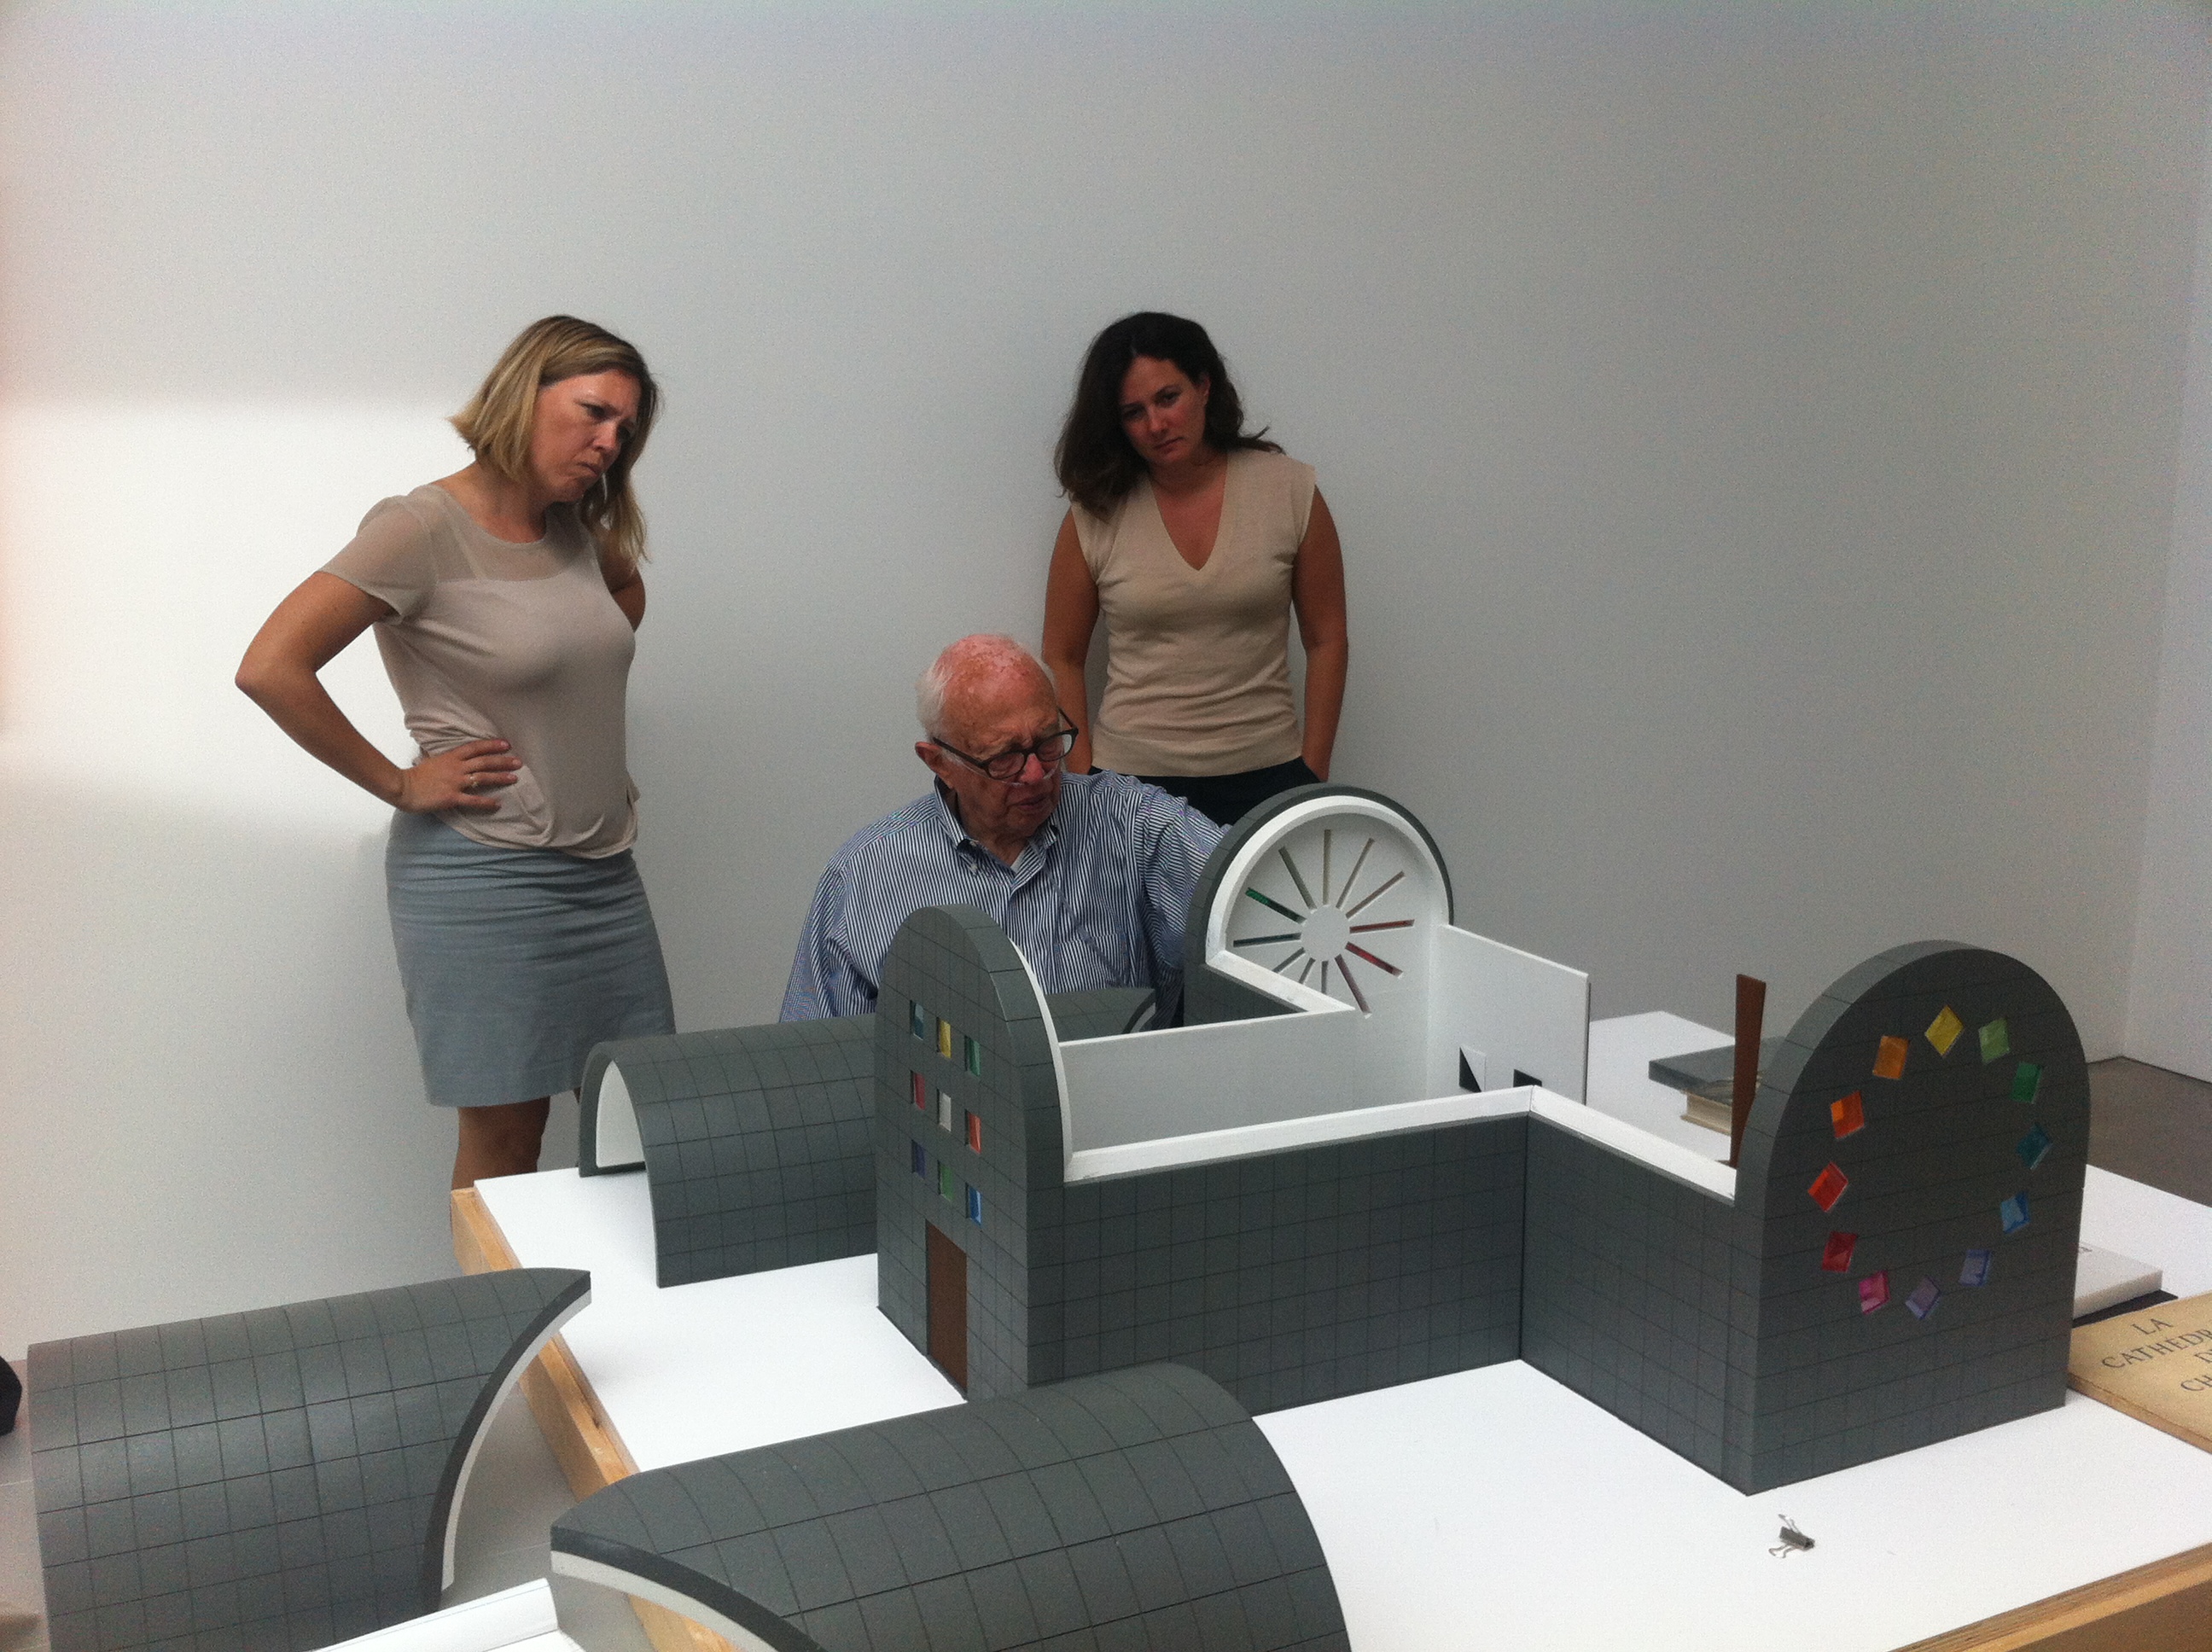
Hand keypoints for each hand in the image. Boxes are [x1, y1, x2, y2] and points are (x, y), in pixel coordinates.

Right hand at [396, 738, 519, 812]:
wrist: (402, 787)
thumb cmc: (415, 776)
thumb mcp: (432, 761)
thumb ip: (445, 760)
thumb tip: (452, 758)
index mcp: (451, 757)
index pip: (475, 748)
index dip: (491, 746)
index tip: (506, 745)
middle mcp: (456, 768)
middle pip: (484, 762)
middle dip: (503, 761)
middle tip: (518, 762)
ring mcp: (455, 782)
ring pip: (482, 778)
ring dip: (500, 778)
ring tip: (514, 778)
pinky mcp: (451, 797)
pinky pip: (473, 800)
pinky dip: (486, 802)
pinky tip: (497, 804)